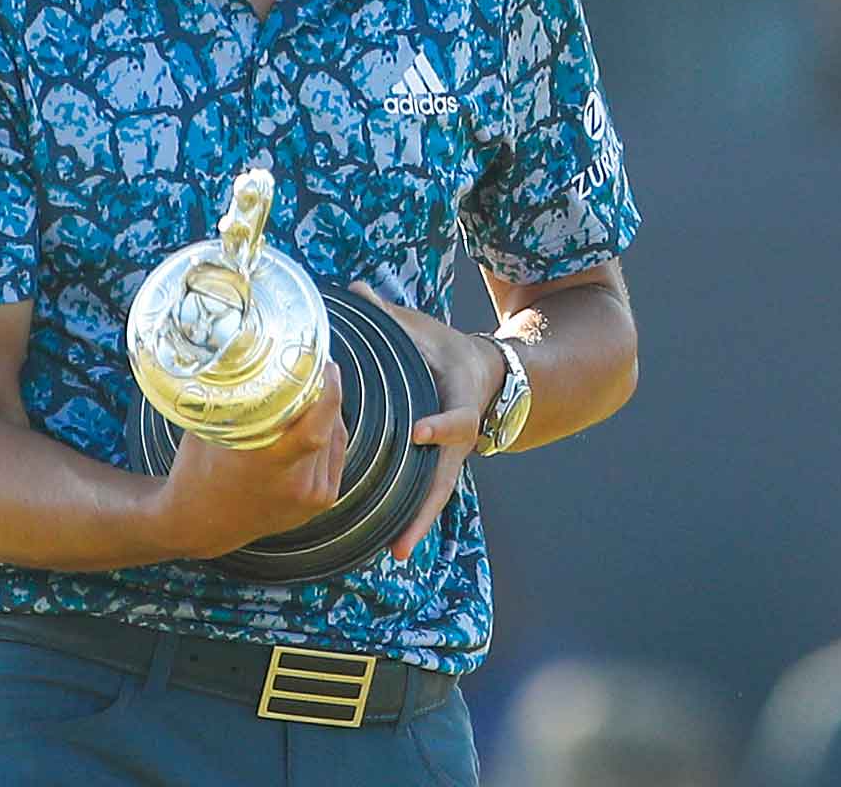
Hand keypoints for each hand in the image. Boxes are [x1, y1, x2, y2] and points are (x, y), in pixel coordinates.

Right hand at [149, 359, 349, 559]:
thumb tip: (244, 355)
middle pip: (328, 426)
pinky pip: (336, 456)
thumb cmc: (197, 472)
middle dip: (325, 393)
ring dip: (328, 413)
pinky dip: (330, 434)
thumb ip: (231, 399)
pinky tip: (318, 419)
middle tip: (315, 368)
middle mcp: (295, 485)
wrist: (201, 524)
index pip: (316, 426)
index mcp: (267, 465)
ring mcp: (310, 497)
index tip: (325, 364)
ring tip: (313, 391)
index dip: (328, 391)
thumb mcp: (208, 430)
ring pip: (335, 439)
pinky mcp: (320, 503)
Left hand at [348, 281, 504, 559]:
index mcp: (460, 399)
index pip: (455, 418)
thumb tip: (353, 289)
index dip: (439, 425)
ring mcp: (451, 456)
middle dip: (425, 507)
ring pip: (436, 494)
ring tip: (397, 552)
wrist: (487, 373)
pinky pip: (426, 493)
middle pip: (445, 477)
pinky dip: (412, 516)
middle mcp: (459, 436)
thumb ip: (390, 315)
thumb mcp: (425, 329)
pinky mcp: (439, 465)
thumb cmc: (446, 348)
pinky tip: (392, 544)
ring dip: (418, 523)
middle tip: (405, 538)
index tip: (418, 431)